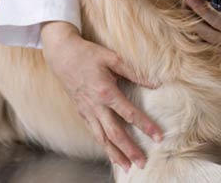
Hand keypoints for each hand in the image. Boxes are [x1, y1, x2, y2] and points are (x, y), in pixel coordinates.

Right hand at [40, 21, 162, 171]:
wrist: (62, 54)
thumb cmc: (89, 54)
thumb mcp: (113, 58)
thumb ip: (135, 73)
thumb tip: (156, 83)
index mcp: (106, 92)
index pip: (130, 114)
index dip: (145, 126)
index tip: (158, 137)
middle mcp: (96, 106)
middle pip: (115, 133)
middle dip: (130, 150)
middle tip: (143, 163)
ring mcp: (86, 111)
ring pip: (102, 138)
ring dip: (115, 154)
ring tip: (127, 166)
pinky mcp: (81, 112)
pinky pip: (93, 133)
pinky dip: (102, 145)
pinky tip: (110, 153)